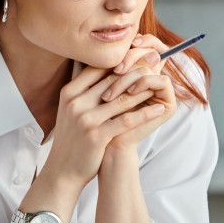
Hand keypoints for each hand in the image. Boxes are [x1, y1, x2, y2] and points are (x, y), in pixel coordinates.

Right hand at [42, 64, 164, 188]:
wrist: (63, 169)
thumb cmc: (73, 137)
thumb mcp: (72, 109)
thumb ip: (85, 90)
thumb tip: (103, 67)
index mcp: (69, 92)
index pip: (97, 68)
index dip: (120, 60)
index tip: (138, 53)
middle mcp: (75, 102)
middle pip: (112, 79)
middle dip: (136, 70)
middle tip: (154, 61)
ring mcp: (85, 119)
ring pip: (122, 99)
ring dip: (144, 90)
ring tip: (160, 84)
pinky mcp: (96, 136)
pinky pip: (127, 120)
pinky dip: (145, 114)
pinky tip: (159, 109)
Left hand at [102, 34, 176, 156]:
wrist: (106, 144)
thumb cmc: (99, 116)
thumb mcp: (99, 86)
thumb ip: (104, 65)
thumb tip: (100, 40)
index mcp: (140, 71)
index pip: (148, 45)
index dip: (140, 40)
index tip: (126, 42)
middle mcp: (155, 78)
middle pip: (151, 51)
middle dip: (131, 57)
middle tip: (116, 68)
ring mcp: (163, 91)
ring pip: (153, 67)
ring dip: (132, 75)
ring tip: (116, 88)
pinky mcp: (169, 104)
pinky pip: (162, 81)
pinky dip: (145, 84)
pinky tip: (130, 92)